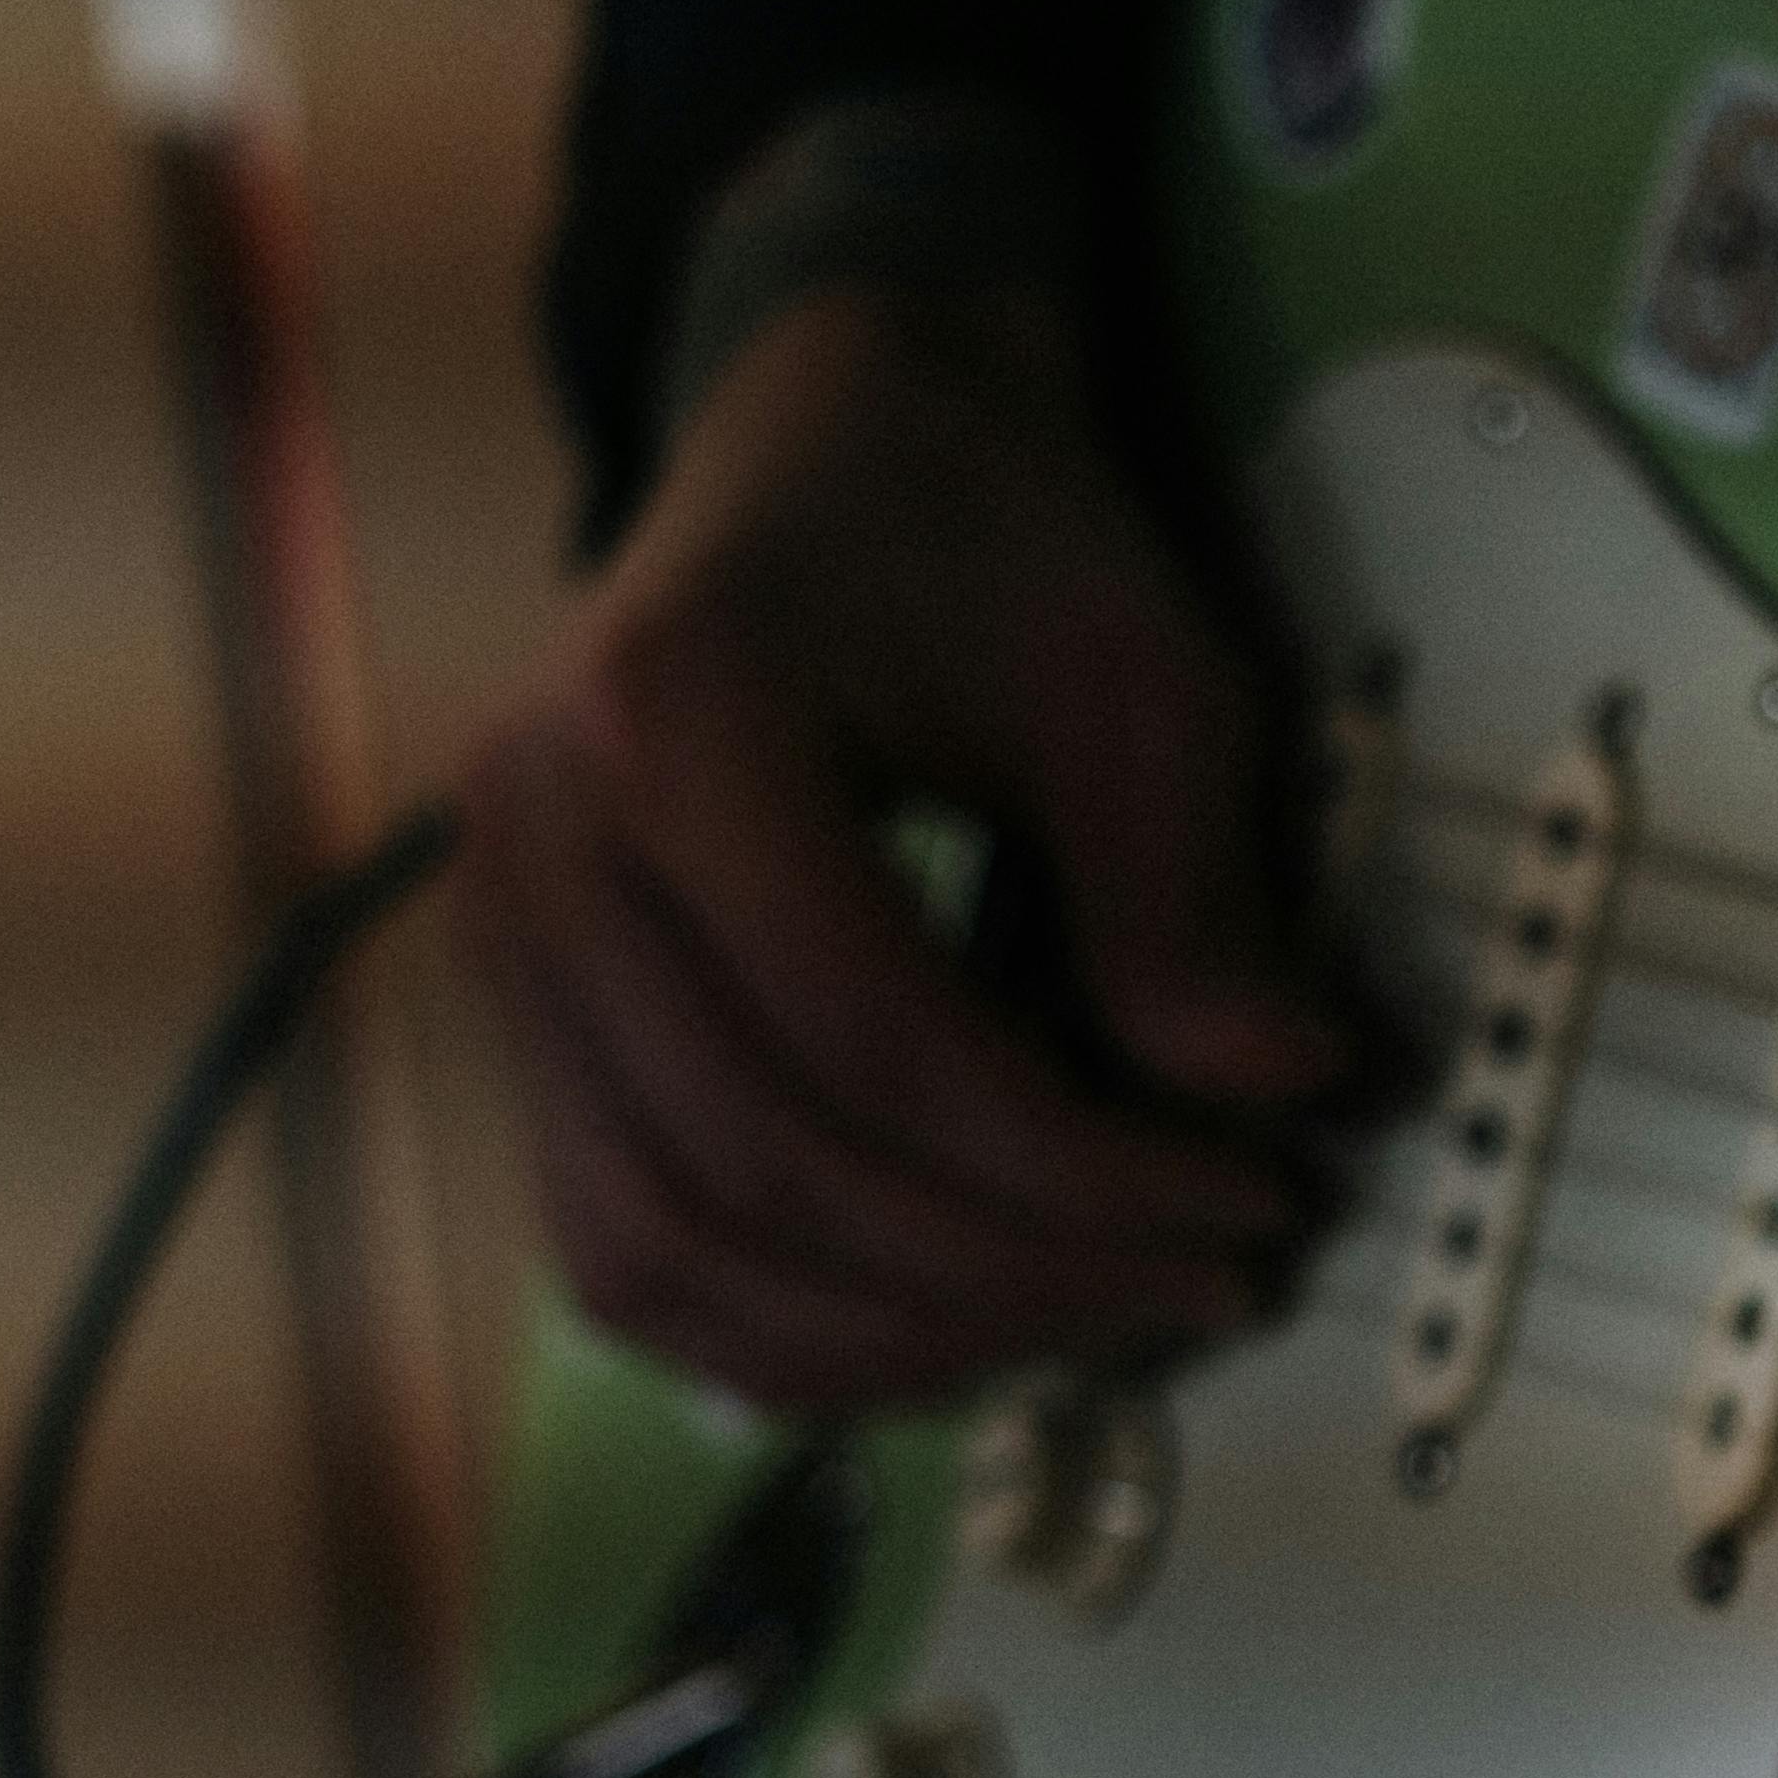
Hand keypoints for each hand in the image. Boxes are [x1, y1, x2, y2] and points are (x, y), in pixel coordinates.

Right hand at [455, 279, 1353, 1412]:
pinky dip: (785, 1329)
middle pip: (767, 1169)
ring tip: (1092, 1321)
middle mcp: (537, 841)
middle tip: (1200, 1281)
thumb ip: (1191, 896)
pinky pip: (621, 1248)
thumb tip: (1277, 1093)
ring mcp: (501, 937)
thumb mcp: (1142, 675)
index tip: (1250, 1197)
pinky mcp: (521, 1015)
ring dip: (898, 1338)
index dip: (1078, 1169)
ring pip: (666, 1250)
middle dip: (1010, 1271)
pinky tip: (952, 1326)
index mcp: (675, 721)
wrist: (835, 440)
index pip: (878, 1043)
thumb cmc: (986, 536)